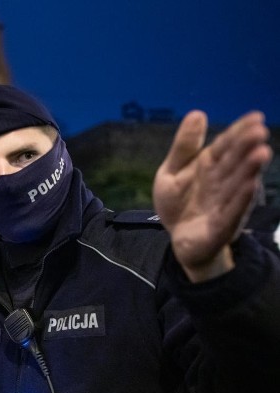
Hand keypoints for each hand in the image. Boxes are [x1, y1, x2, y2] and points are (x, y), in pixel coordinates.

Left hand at [153, 110, 272, 281]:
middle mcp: (222, 183)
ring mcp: (224, 204)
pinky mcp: (221, 226)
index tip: (256, 116)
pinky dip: (240, 199)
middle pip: (234, 162)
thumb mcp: (171, 172)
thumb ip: (184, 147)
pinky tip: (250, 185)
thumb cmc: (178, 203)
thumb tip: (198, 113)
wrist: (178, 240)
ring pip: (238, 184)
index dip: (239, 132)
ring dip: (249, 170)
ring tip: (261, 153)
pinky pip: (232, 211)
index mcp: (210, 167)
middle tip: (259, 131)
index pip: (226, 146)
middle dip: (246, 147)